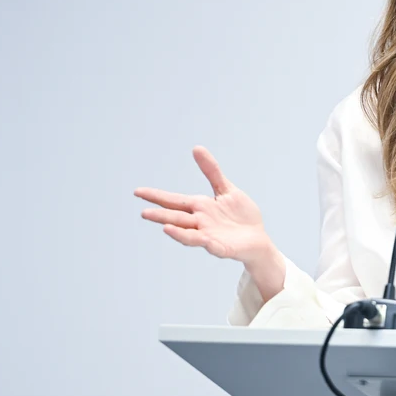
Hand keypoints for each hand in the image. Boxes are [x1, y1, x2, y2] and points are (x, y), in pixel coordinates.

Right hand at [134, 146, 272, 264]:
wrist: (258, 238)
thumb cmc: (241, 216)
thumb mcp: (226, 189)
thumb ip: (211, 171)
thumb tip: (196, 148)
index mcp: (200, 207)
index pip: (174, 201)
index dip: (156, 196)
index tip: (138, 192)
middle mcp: (201, 222)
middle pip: (177, 218)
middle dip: (161, 216)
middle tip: (144, 213)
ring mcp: (210, 236)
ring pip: (190, 234)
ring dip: (177, 232)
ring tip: (164, 227)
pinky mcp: (223, 248)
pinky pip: (213, 246)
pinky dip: (206, 242)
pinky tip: (203, 239)